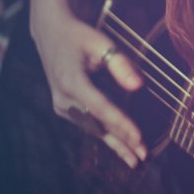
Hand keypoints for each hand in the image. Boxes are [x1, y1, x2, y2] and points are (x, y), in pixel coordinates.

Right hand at [31, 6, 146, 167]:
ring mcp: (62, 105)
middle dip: (121, 141)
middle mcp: (63, 98)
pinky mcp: (64, 108)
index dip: (121, 124)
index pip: (101, 108)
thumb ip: (121, 64)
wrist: (51, 34)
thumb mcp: (101, 43)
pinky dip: (107, 136)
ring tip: (136, 159)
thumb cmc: (80, 36)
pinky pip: (89, 124)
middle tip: (142, 157)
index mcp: (71, 81)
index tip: (139, 137)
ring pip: (93, 128)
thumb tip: (138, 86)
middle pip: (97, 124)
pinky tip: (122, 148)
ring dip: (116, 144)